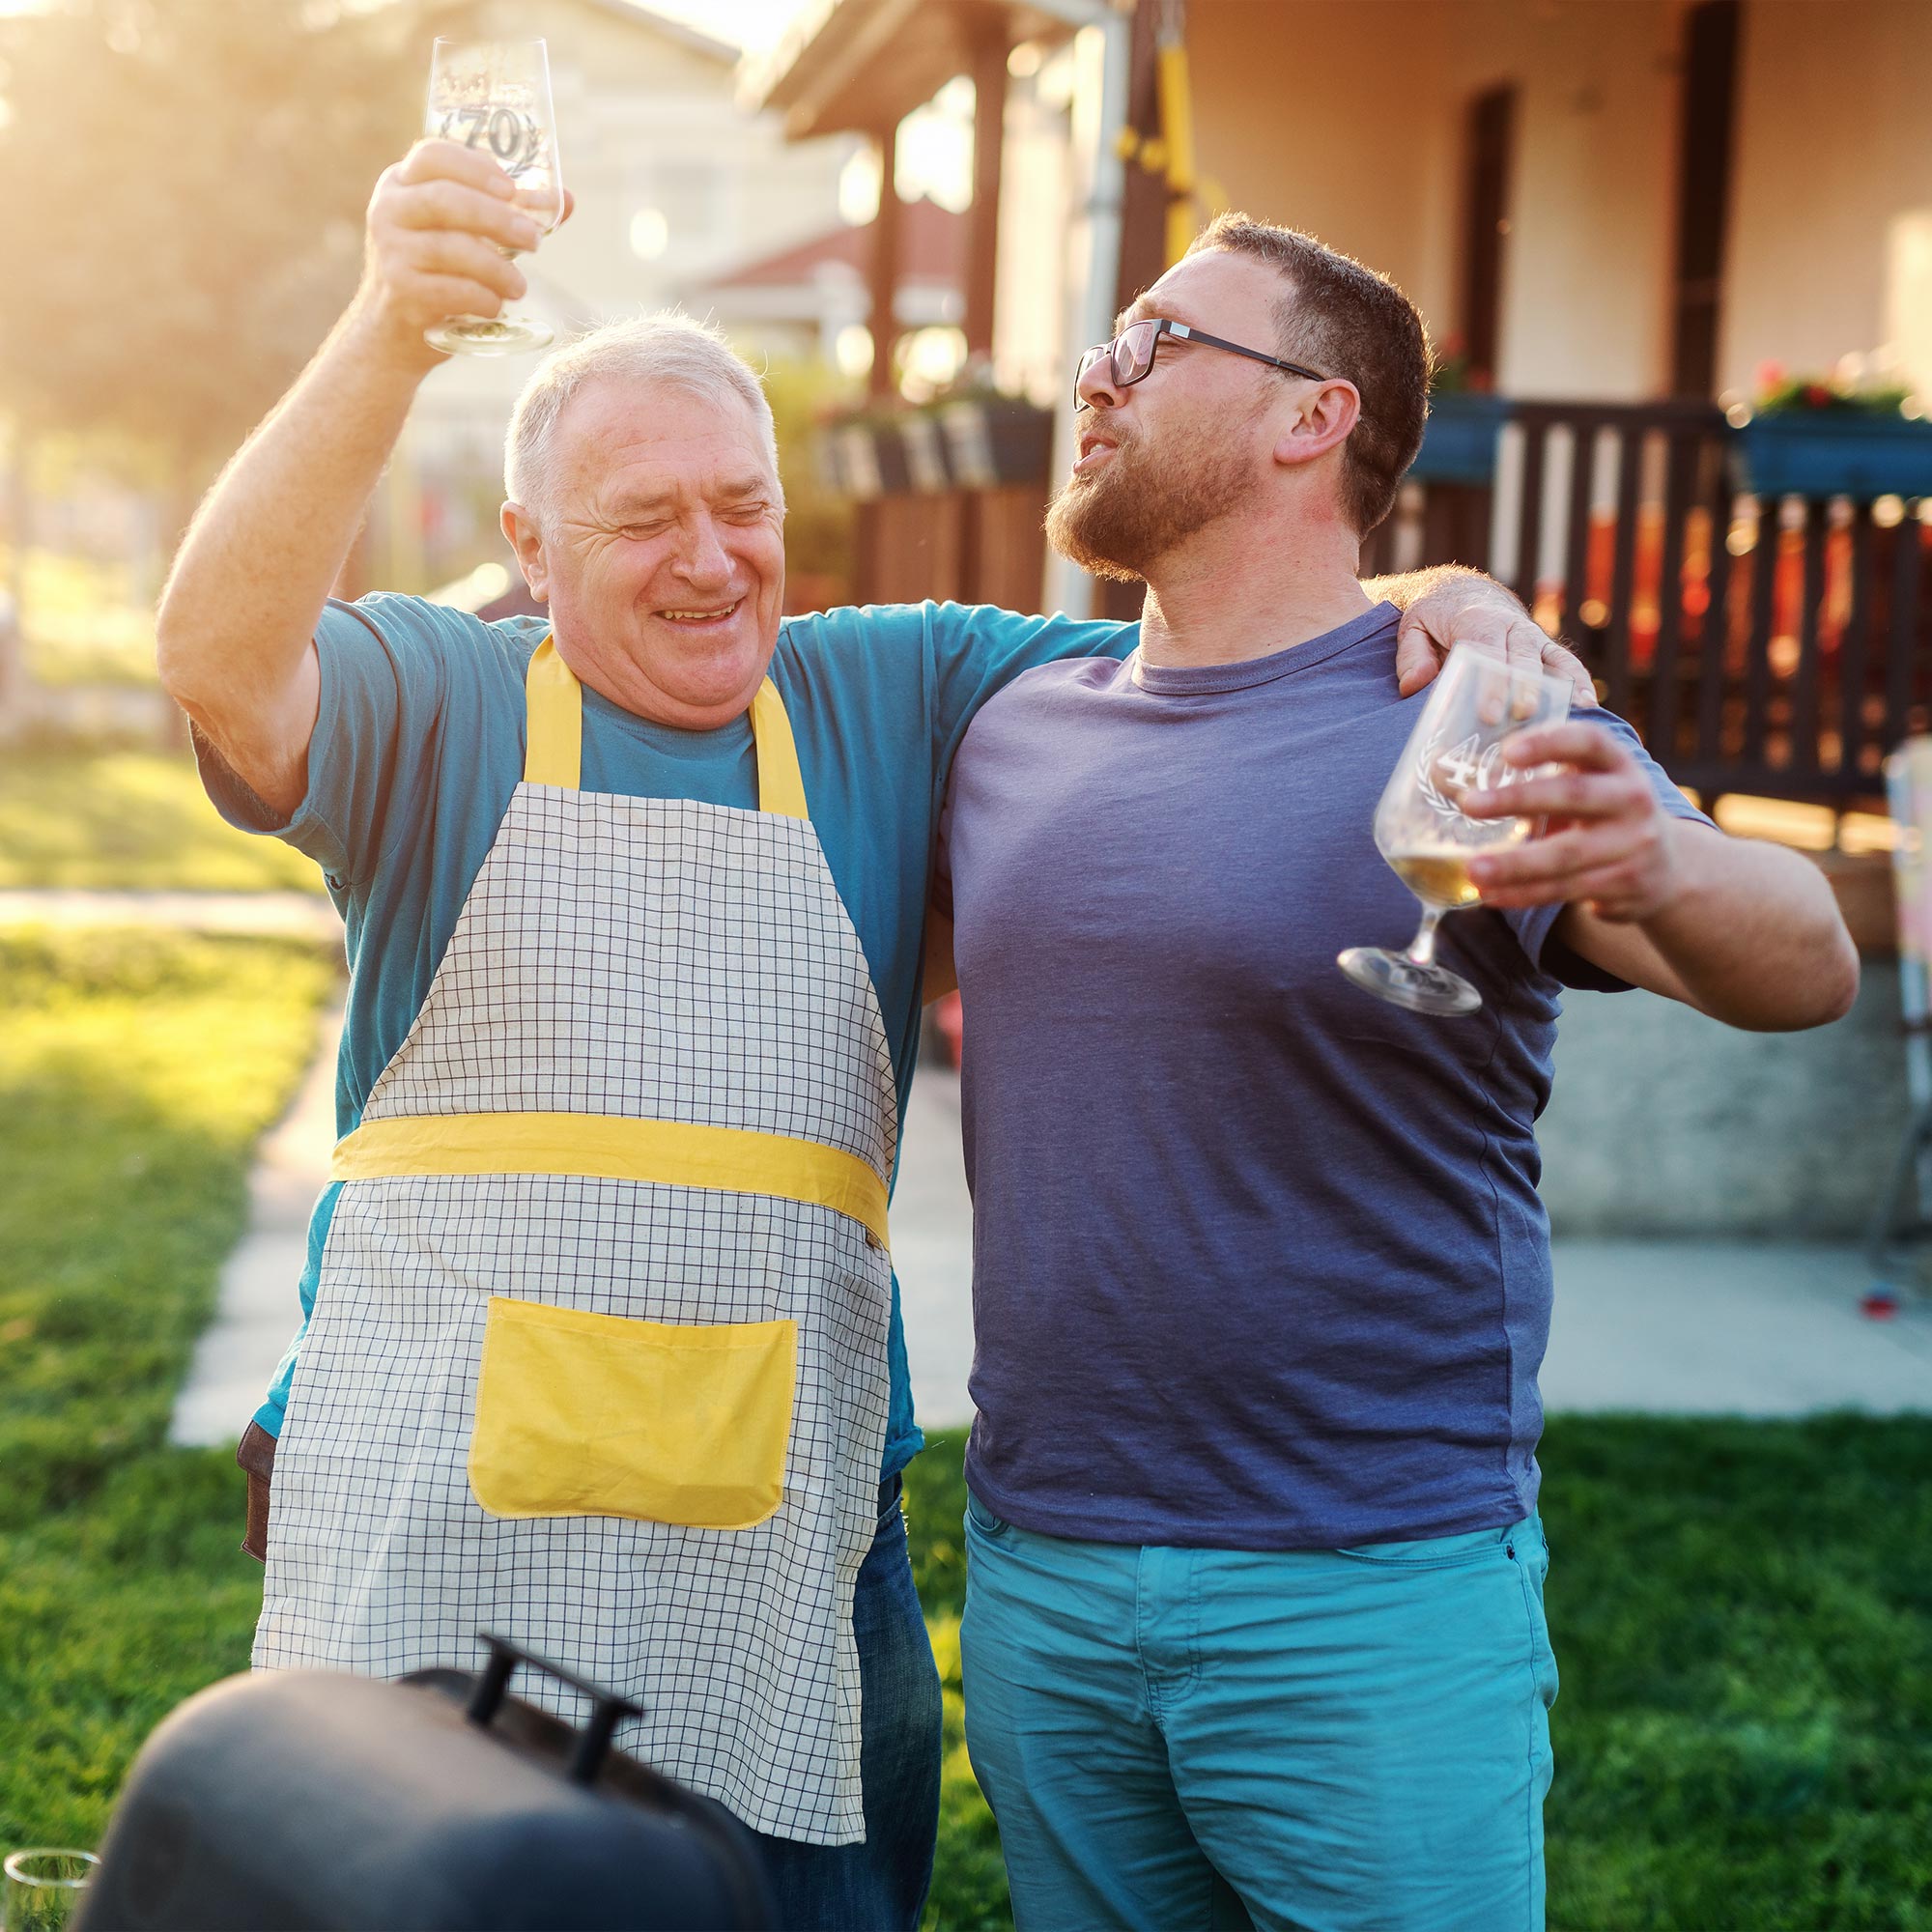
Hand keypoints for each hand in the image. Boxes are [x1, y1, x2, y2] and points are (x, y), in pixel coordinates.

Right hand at [352, 140, 572, 363]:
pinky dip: (482, 298)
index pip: (433, 155)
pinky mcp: (400, 291)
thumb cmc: (438, 274)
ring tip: (519, 287)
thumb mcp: (462, 235)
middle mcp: (389, 211)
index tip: (511, 189)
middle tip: (534, 240)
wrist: (395, 332)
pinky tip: (495, 306)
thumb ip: (508, 214)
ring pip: (452, 248)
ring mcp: (391, 251)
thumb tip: (566, 199)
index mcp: (403, 184)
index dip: (475, 167)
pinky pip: (451, 290)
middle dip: (498, 219)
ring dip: (497, 268)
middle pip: (446, 199)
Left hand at [1393, 577, 1596, 708]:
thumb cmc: (1434, 617)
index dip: (1490, 683)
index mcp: (1476, 620)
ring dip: (1560, 686)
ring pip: (1549, 660)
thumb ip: (1411, 655)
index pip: (1485, 653)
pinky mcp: (1544, 646)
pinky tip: (1587, 704)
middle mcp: (1510, 626)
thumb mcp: (1412, 627)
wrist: (1463, 592)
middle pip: (1520, 659)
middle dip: (1523, 688)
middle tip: (1522, 717)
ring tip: (1572, 713)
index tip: (1489, 713)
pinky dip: (1578, 680)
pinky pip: (1565, 662)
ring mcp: (1531, 636)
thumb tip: (1414, 685)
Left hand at [1462, 722, 1679, 920]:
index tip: (1507, 750)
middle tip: (1468, 804)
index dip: (1550, 742)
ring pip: (1566, 856)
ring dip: (1514, 864)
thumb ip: (1543, 776)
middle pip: (1574, 796)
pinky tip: (1491, 893)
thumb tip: (1445, 772)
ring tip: (1472, 868)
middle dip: (1518, 799)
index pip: (1591, 742)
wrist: (1670, 867)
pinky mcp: (1626, 885)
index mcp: (1620, 765)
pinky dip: (1524, 894)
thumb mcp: (1592, 784)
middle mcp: (1633, 799)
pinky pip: (1566, 891)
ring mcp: (1634, 845)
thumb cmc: (1605, 815)